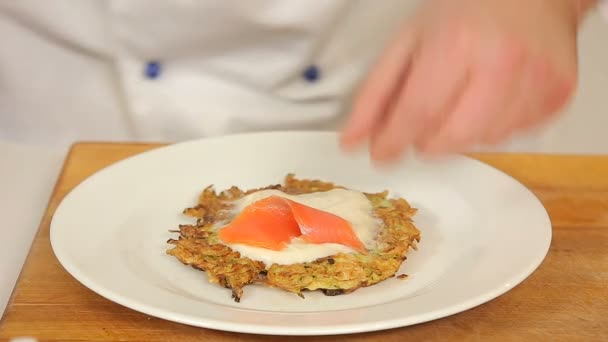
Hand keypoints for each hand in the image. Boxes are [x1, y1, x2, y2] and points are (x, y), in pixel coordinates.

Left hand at [341, 0, 587, 161]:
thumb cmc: (468, 8)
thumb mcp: (408, 41)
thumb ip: (376, 93)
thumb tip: (353, 139)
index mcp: (458, 45)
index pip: (416, 114)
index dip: (393, 141)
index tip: (381, 152)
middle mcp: (501, 65)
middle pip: (449, 139)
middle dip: (425, 139)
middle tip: (424, 115)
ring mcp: (535, 83)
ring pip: (480, 142)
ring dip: (459, 131)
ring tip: (462, 93)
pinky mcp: (556, 98)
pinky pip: (511, 136)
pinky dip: (489, 126)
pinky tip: (488, 96)